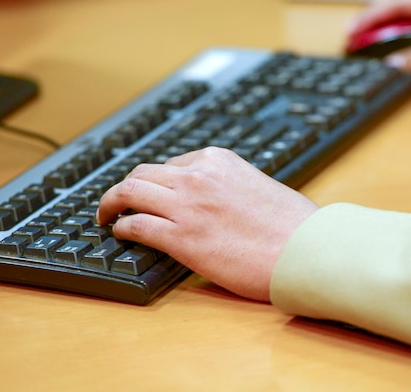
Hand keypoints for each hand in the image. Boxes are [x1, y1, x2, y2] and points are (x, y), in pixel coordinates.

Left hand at [96, 147, 318, 301]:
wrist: (306, 251)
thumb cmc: (293, 225)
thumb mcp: (258, 185)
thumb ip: (229, 185)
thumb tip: (213, 198)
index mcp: (218, 160)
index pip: (170, 164)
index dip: (155, 181)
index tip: (149, 193)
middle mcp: (197, 177)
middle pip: (141, 173)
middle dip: (125, 187)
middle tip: (116, 201)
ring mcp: (187, 206)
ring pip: (129, 192)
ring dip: (110, 202)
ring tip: (104, 215)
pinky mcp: (182, 238)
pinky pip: (135, 225)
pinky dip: (120, 226)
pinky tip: (119, 233)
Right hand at [348, 0, 410, 85]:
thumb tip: (395, 64)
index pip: (402, 2)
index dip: (372, 17)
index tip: (352, 32)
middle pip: (404, 0)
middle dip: (375, 17)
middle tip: (353, 35)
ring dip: (390, 22)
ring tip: (369, 38)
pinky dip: (407, 27)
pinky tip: (400, 40)